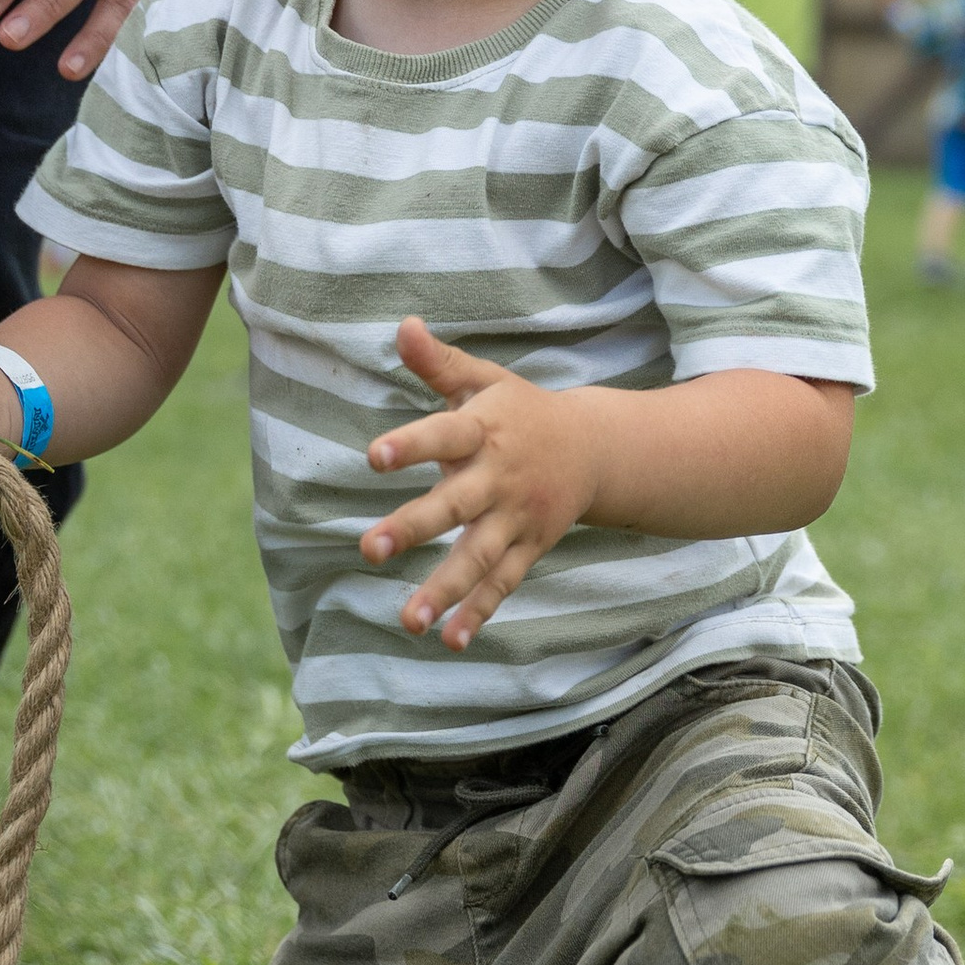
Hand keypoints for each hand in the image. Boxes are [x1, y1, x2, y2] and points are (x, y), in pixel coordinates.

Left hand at [358, 318, 603, 651]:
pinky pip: (502, 584)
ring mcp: (516, 519)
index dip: (410, 445)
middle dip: (413, 528)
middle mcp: (499, 479)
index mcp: (484, 431)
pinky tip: (449, 640)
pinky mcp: (528, 549)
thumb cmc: (521, 410)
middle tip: (368, 549)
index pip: (443, 435)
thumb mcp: (484, 379)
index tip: (373, 456)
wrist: (596, 449)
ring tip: (407, 621)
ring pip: (478, 558)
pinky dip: (479, 612)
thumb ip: (438, 362)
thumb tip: (402, 325)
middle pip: (454, 506)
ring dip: (444, 589)